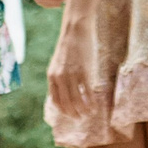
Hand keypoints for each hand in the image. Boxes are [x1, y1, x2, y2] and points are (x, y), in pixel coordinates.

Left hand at [49, 10, 99, 125]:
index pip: (56, 100)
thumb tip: (65, 91)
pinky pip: (87, 92)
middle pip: (66, 103)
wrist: (75, 29)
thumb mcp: (59, 63)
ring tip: (90, 114)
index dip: (64, 111)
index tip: (71, 114)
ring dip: (84, 111)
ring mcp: (71, 75)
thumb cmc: (69, 46)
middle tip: (81, 118)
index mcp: (51, 76)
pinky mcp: (83, 71)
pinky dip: (91, 102)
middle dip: (74, 114)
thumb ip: (60, 77)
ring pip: (77, 101)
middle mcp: (59, 77)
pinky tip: (95, 106)